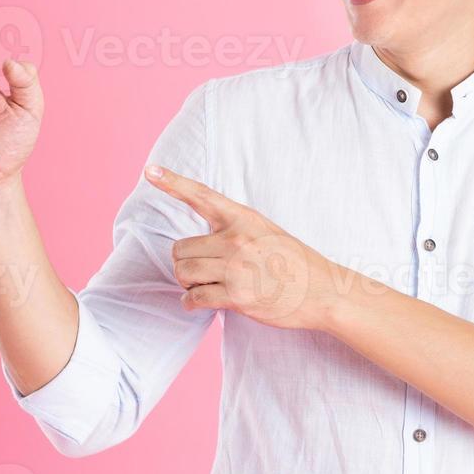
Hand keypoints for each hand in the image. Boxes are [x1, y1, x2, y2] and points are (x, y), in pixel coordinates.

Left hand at [145, 165, 341, 329]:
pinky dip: (191, 302)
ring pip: (183, 272)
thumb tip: (204, 240)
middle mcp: (237, 239)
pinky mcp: (236, 297)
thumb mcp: (267, 231)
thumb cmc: (295, 262)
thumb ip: (235, 229)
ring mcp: (236, 268)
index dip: (172, 182)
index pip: (201, 196)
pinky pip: (194, 298)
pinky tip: (199, 302)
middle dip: (184, 262)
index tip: (150, 171)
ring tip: (203, 285)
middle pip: (181, 248)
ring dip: (186, 282)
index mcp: (244, 218)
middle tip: (200, 270)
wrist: (323, 292)